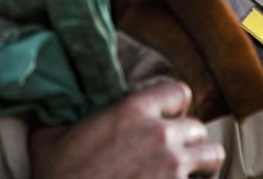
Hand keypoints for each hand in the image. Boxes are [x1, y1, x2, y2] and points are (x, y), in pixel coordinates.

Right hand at [31, 81, 224, 177]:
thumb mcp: (49, 140)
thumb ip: (60, 117)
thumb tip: (51, 106)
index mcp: (133, 111)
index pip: (179, 92)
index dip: (175, 106)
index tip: (167, 120)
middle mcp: (160, 133)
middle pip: (197, 127)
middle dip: (188, 140)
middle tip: (172, 154)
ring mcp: (173, 165)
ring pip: (212, 154)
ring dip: (202, 163)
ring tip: (190, 172)